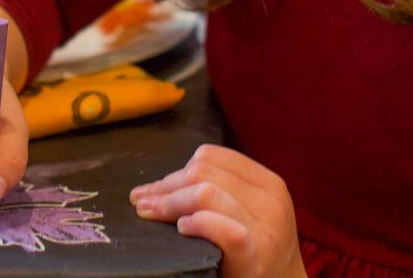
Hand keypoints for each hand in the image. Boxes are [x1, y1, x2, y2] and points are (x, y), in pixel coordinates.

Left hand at [130, 145, 305, 277]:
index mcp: (269, 184)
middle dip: (166, 186)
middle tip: (142, 202)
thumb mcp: (253, 213)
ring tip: (151, 214)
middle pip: (202, 172)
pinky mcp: (254, 255)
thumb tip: (163, 185)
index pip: (212, 157)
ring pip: (204, 191)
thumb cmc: (260, 256)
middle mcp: (270, 201)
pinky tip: (182, 229)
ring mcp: (265, 229)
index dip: (177, 169)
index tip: (154, 188)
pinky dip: (196, 222)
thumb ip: (224, 191)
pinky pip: (220, 226)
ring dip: (169, 202)